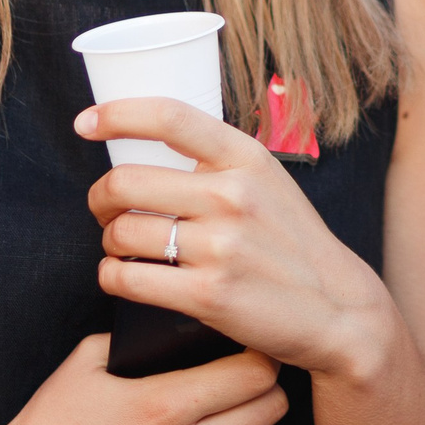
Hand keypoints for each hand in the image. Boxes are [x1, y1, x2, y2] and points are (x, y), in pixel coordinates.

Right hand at [0, 336, 285, 424]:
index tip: (247, 346)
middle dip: (265, 386)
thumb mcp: (86, 361)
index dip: (258, 353)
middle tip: (247, 376)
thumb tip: (178, 319)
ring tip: (239, 415)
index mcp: (164, 404)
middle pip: (271, 409)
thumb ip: (138, 337)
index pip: (255, 373)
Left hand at [78, 96, 398, 380]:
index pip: (170, 118)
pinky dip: (112, 276)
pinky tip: (125, 275)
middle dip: (100, 197)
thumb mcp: (270, 183)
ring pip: (122, 232)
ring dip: (109, 241)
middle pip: (126, 181)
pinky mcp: (207, 295)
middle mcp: (233, 196)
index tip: (86, 122)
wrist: (338, 310)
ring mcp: (221, 247)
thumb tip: (148, 145)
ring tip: (123, 247)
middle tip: (106, 209)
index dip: (117, 114)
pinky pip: (125, 278)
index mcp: (247, 158)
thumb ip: (219, 162)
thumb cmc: (293, 244)